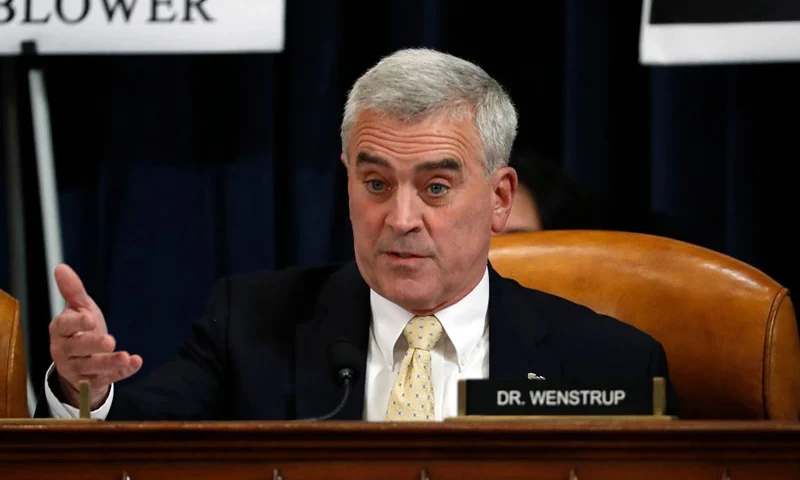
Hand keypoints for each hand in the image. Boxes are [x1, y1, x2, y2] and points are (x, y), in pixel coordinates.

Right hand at [49, 264, 142, 408]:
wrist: (80, 361)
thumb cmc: (80, 329)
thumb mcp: (78, 309)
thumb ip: (72, 291)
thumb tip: (61, 267)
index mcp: (60, 330)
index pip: (64, 326)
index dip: (76, 323)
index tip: (91, 318)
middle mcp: (65, 351)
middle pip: (77, 349)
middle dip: (93, 344)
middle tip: (110, 341)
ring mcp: (78, 369)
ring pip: (91, 368)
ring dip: (109, 363)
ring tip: (125, 356)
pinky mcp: (93, 381)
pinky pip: (107, 379)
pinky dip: (122, 372)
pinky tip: (136, 362)